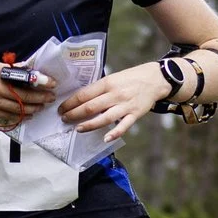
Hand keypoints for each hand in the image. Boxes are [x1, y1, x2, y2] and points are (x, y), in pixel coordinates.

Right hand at [0, 61, 52, 127]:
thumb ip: (12, 69)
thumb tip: (29, 71)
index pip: (25, 80)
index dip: (41, 83)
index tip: (52, 83)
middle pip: (24, 98)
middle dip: (41, 99)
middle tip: (50, 97)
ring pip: (19, 110)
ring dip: (33, 109)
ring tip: (42, 106)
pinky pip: (9, 117)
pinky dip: (21, 117)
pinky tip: (28, 114)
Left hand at [59, 62, 175, 144]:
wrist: (156, 78)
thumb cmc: (131, 78)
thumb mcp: (113, 78)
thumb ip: (100, 89)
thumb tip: (82, 101)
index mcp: (107, 83)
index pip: (84, 94)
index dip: (70, 103)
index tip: (61, 109)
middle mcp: (115, 94)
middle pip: (90, 107)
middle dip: (74, 114)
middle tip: (64, 120)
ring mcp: (125, 105)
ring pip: (104, 118)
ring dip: (89, 125)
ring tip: (78, 129)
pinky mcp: (135, 114)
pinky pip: (124, 126)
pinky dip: (114, 133)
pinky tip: (105, 138)